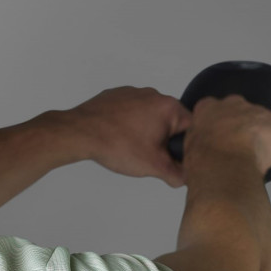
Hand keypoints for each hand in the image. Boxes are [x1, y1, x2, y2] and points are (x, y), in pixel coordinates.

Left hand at [70, 86, 193, 187]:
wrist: (78, 133)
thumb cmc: (116, 145)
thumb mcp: (154, 166)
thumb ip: (178, 174)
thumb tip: (186, 177)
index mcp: (168, 107)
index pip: (193, 127)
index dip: (187, 146)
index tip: (176, 158)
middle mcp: (152, 94)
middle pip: (170, 121)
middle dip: (164, 140)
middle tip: (151, 156)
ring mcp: (131, 92)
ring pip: (148, 116)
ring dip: (145, 131)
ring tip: (130, 147)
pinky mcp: (113, 95)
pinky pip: (129, 111)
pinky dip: (127, 124)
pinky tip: (117, 138)